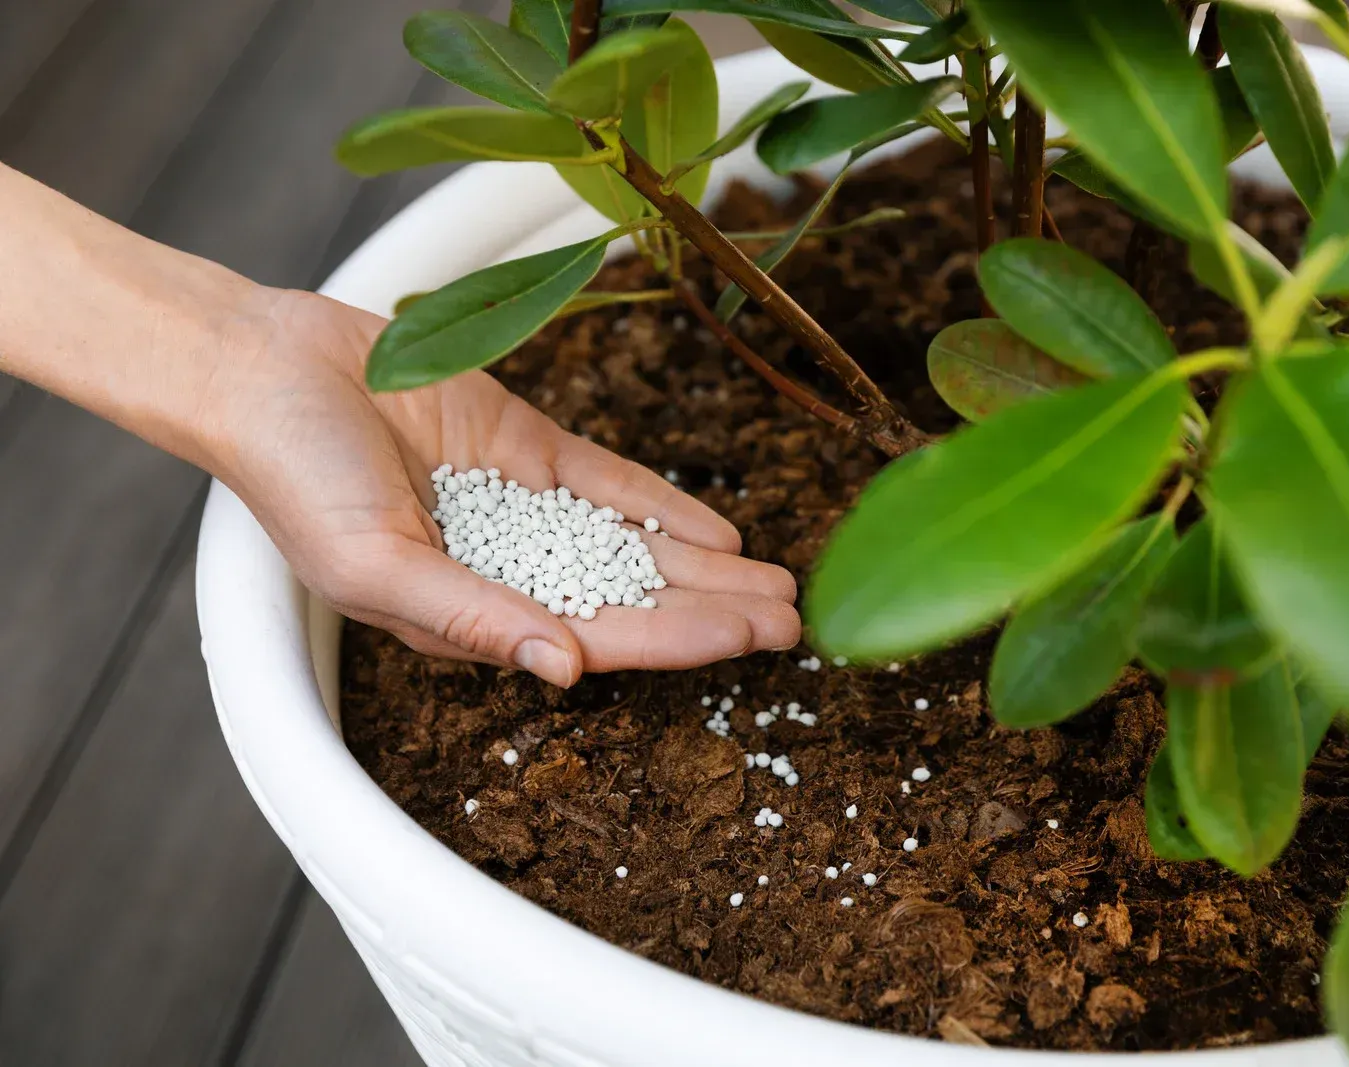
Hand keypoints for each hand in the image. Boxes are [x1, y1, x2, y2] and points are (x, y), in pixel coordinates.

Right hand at [202, 289, 800, 686]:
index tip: (751, 641)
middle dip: (714, 612)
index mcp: (471, 614)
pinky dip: (662, 505)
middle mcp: (508, 569)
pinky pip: (609, 483)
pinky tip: (717, 527)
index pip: (598, 636)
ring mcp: (523, 507)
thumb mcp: (374, 564)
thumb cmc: (296, 479)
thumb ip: (470, 618)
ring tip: (778, 582)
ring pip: (634, 546)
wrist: (267, 371)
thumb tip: (563, 668)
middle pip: (633, 598)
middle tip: (795, 620)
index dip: (678, 640)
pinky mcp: (526, 447)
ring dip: (705, 566)